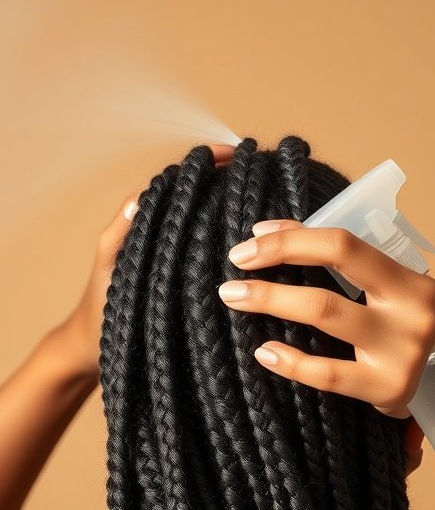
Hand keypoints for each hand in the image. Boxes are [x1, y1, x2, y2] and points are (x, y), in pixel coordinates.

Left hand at [60, 143, 236, 383]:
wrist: (98, 351)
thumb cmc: (100, 310)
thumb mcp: (110, 267)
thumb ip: (120, 232)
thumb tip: (141, 198)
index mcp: (148, 225)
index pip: (179, 187)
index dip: (204, 167)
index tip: (232, 157)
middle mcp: (168, 239)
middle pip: (200, 204)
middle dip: (226, 186)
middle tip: (256, 178)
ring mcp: (181, 262)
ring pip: (212, 231)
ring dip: (235, 217)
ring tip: (262, 206)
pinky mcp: (192, 287)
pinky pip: (216, 261)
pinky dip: (235, 251)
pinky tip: (256, 249)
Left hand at [219, 219, 434, 475]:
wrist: (430, 393)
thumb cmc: (391, 336)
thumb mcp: (375, 297)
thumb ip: (331, 263)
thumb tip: (265, 234)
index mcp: (412, 282)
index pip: (346, 244)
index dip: (294, 238)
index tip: (251, 241)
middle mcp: (413, 312)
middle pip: (337, 267)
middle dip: (279, 256)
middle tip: (235, 264)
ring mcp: (404, 352)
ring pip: (326, 313)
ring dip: (272, 299)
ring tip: (234, 297)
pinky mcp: (389, 389)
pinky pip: (328, 373)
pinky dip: (291, 360)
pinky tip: (264, 351)